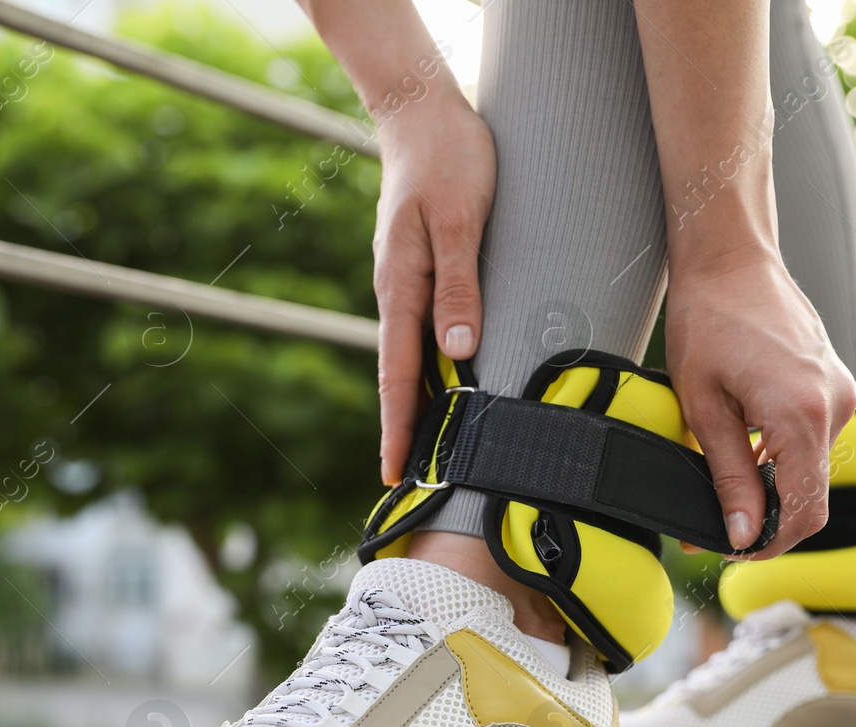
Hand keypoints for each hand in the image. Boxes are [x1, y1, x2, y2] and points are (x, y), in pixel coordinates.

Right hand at [373, 98, 494, 484]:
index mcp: (402, 285)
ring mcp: (406, 283)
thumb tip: (459, 350)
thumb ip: (459, 283)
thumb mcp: (459, 219)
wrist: (423, 112)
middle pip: (399, 376)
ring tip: (428, 450)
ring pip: (411, 357)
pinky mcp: (420, 271)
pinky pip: (422, 331)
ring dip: (416, 404)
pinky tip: (446, 385)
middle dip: (403, 431)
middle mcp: (398, 291)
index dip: (399, 426)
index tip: (395, 472)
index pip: (399, 373)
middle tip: (408, 484)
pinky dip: (429, 368)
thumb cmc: (448, 159)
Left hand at [665, 250, 855, 559]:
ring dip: (772, 491)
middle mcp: (834, 406)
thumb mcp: (703, 408)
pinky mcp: (834, 386)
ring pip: (812, 471)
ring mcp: (839, 394)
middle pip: (812, 497)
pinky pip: (813, 442)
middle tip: (714, 533)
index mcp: (803, 414)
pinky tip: (744, 461)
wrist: (730, 261)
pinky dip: (782, 462)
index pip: (803, 509)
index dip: (769, 543)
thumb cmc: (708, 322)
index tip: (730, 550)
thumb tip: (740, 534)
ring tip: (720, 496)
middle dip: (767, 523)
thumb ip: (727, 475)